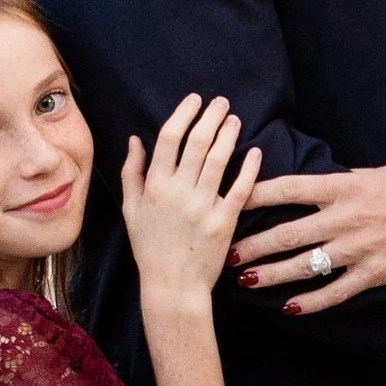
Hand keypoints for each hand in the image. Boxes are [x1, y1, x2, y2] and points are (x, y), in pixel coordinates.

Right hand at [121, 95, 263, 310]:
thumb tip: (134, 139)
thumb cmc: (149, 247)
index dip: (184, 114)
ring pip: (219, 160)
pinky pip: (240, 188)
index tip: (195, 100)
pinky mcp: (225, 222)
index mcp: (155, 186)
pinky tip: (254, 151)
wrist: (172, 286)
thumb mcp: (131, 210)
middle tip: (221, 102)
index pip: (170, 138)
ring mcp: (203, 206)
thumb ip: (131, 173)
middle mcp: (179, 192)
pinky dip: (249, 167)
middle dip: (211, 116)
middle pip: (198, 142)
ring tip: (234, 119)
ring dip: (229, 134)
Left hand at [237, 164, 385, 312]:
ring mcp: (358, 249)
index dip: (255, 194)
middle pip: (286, 233)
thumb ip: (345, 181)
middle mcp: (345, 218)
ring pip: (303, 265)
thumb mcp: (380, 172)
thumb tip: (319, 185)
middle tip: (224, 252)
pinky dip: (311, 302)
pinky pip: (335, 291)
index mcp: (344, 187)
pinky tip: (290, 308)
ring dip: (271, 274)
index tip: (229, 198)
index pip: (288, 189)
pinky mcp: (374, 273)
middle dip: (252, 244)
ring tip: (245, 280)